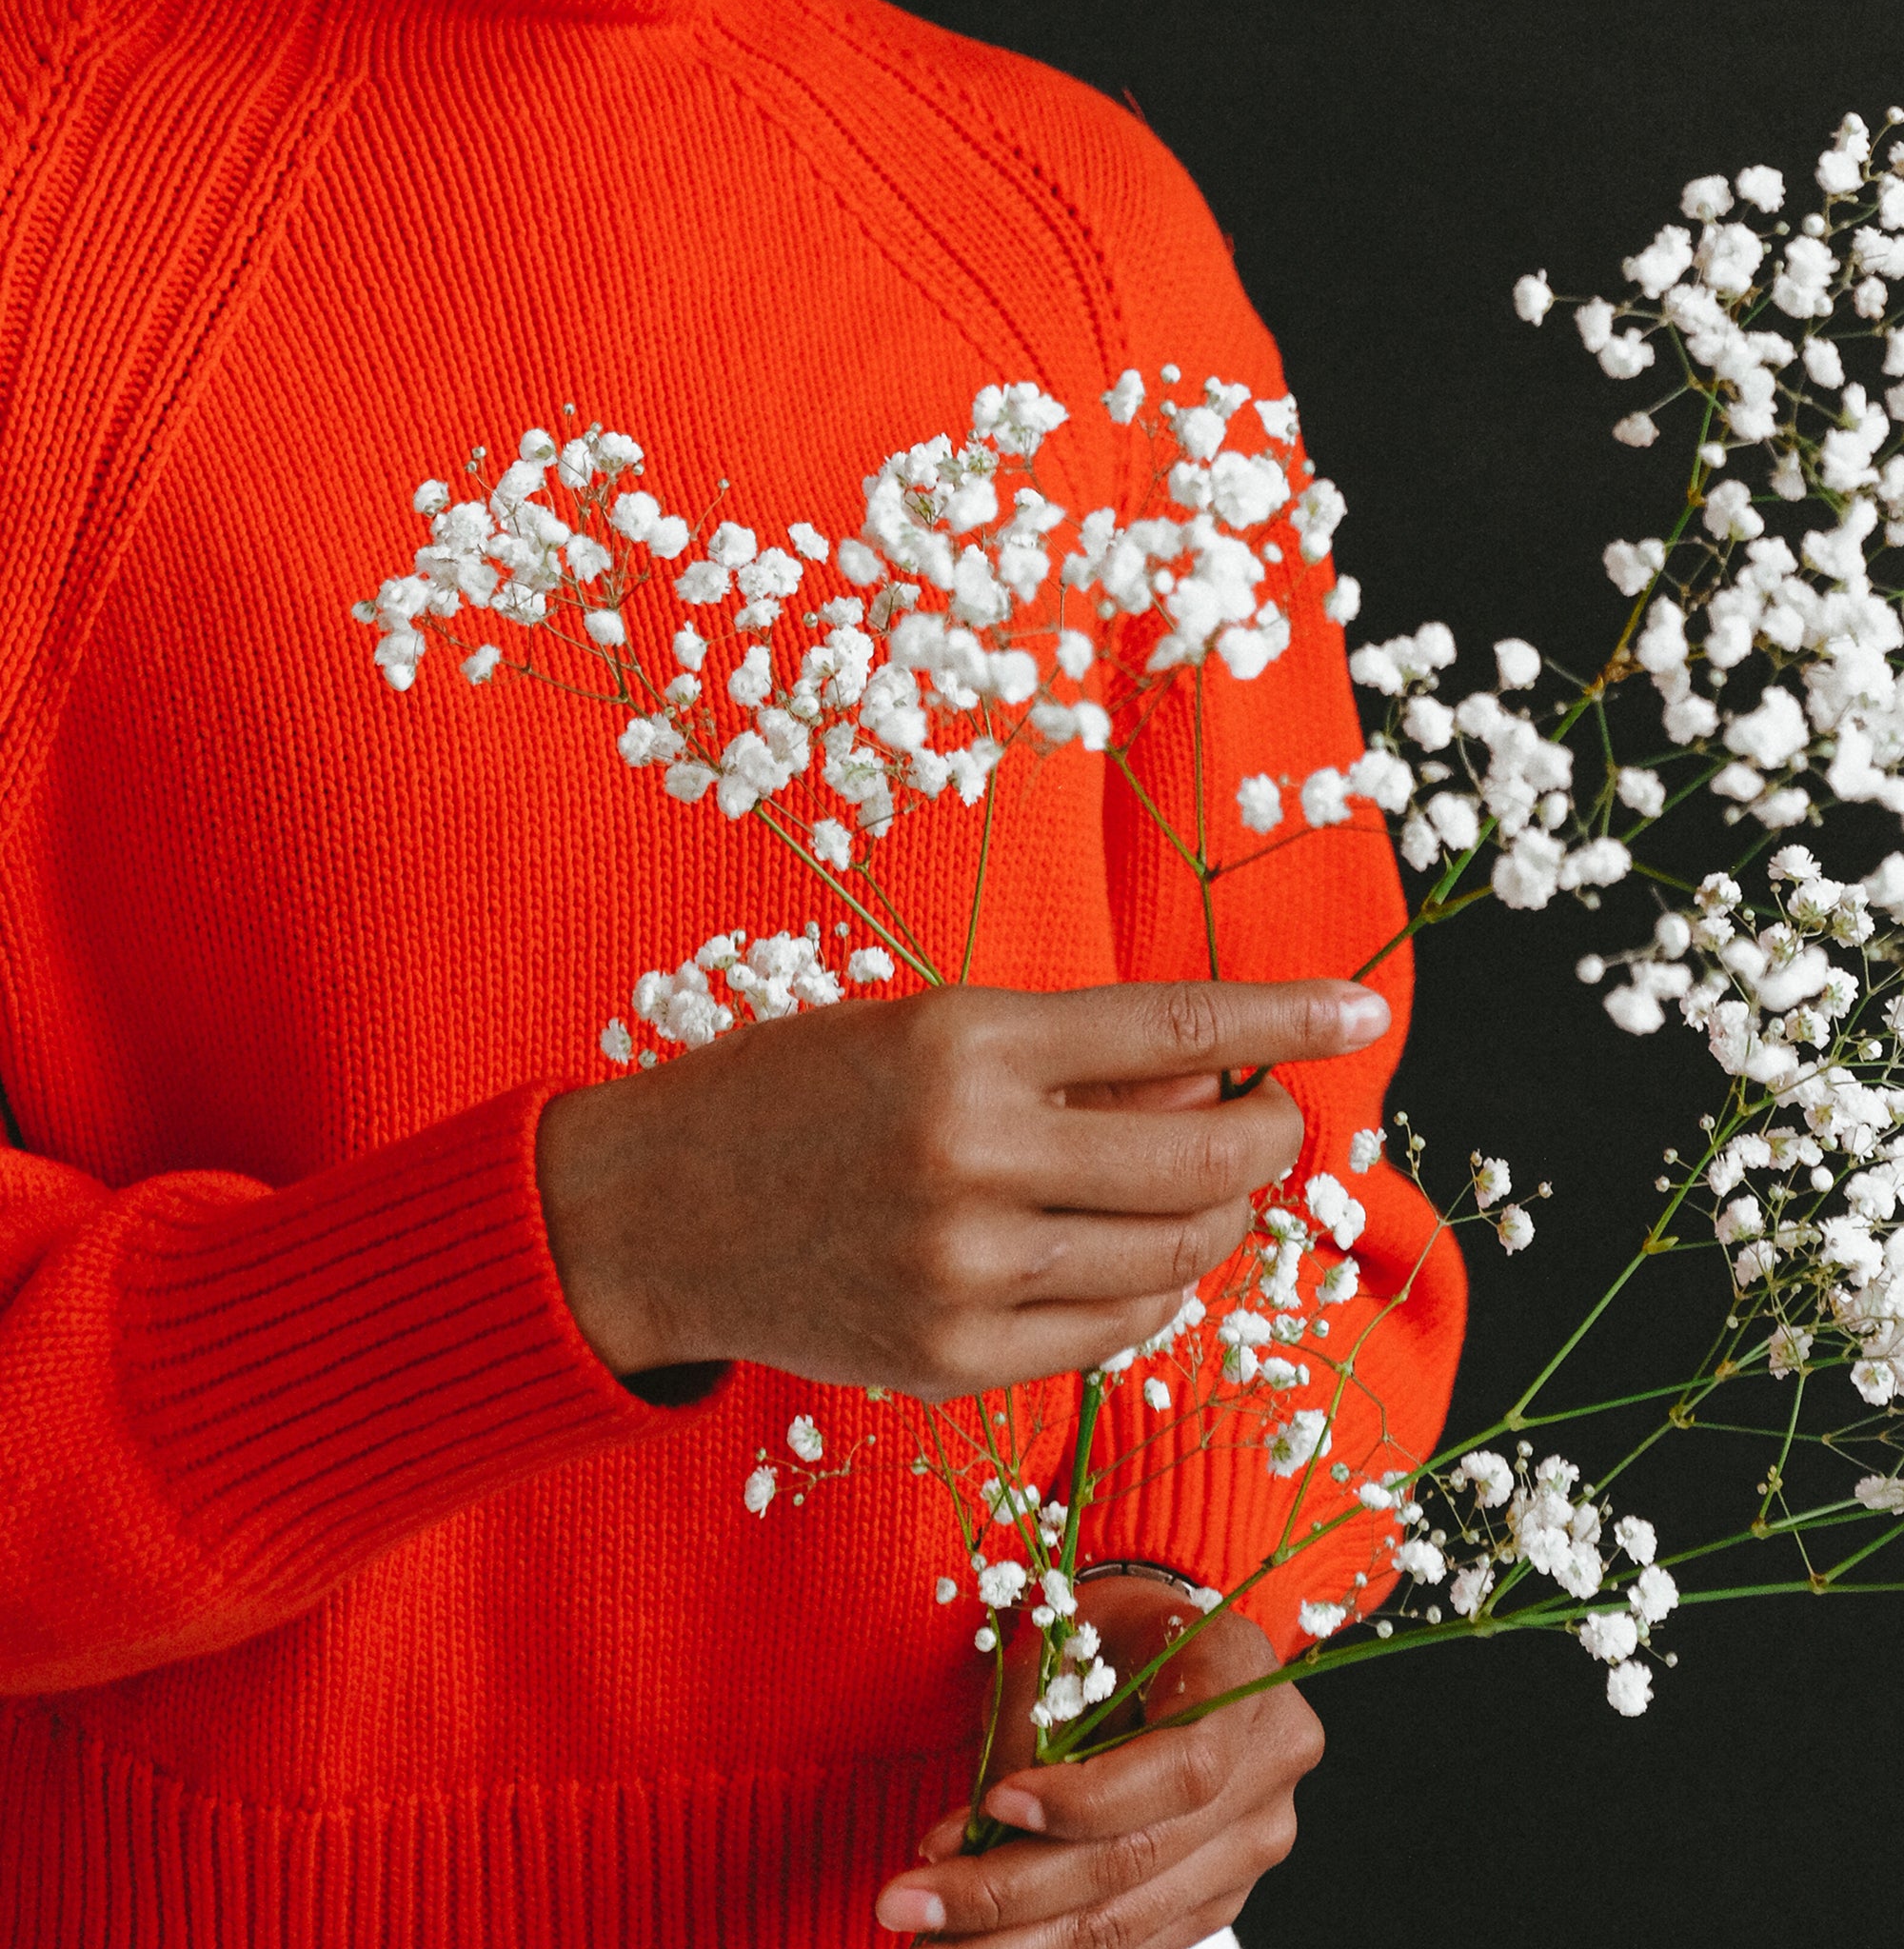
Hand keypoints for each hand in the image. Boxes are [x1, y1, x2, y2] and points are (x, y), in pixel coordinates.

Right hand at [536, 977, 1387, 1397]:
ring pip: (1169, 1257)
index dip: (1283, 1018)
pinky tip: (1137, 1256)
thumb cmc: (790, 1096)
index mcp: (961, 1044)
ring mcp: (964, 1274)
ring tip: (1200, 1186)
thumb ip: (1069, 1058)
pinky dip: (1151, 1292)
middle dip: (1268, 1138)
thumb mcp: (919, 1028)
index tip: (1359, 1012)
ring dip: (1215, 1218)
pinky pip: (1111, 1334)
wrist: (649, 1215)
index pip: (1172, 1025)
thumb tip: (1214, 1073)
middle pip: (1198, 1156)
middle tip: (1274, 1122)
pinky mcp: (951, 1363)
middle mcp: (972, 1158)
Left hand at [875, 1578, 1322, 1943]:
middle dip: (1011, 1893)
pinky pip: (1134, 1939)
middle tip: (907, 1904)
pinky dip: (1054, 1947)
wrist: (1169, 1640)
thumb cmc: (1111, 1623)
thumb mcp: (1069, 1634)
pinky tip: (979, 1944)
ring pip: (1128, 1920)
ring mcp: (1253, 1843)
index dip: (1087, 1800)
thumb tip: (955, 1845)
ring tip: (928, 1936)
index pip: (1181, 1767)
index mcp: (1242, 1672)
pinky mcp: (1221, 1894)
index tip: (993, 1805)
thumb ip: (1031, 1733)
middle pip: (1139, 1860)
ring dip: (1019, 1940)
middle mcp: (1268, 1767)